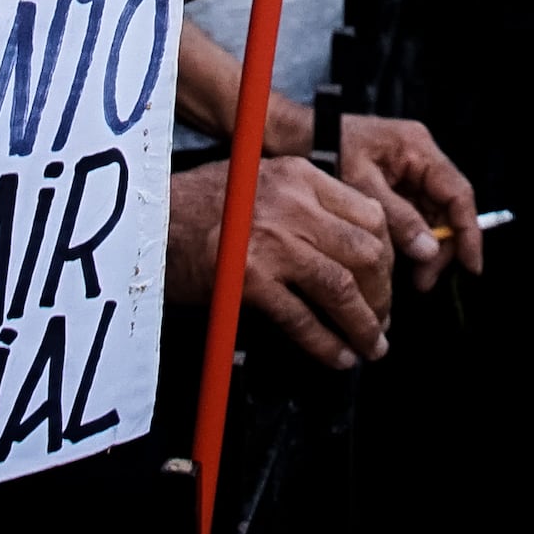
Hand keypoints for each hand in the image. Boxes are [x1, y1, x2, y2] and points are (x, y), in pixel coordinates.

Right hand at [168, 158, 393, 366]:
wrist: (146, 226)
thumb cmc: (200, 211)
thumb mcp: (262, 187)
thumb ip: (307, 207)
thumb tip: (356, 252)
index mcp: (299, 176)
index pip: (370, 215)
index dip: (387, 257)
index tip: (384, 283)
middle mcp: (291, 202)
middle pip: (365, 252)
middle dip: (381, 295)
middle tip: (380, 322)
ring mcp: (270, 239)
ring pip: (342, 287)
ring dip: (363, 324)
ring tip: (370, 347)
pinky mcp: (249, 277)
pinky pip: (303, 318)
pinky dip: (327, 343)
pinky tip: (338, 357)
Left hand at [334, 110, 483, 287]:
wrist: (297, 134)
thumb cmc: (326, 147)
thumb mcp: (361, 183)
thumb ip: (397, 217)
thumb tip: (429, 251)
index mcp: (418, 149)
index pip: (458, 193)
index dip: (469, 232)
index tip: (471, 266)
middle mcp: (421, 158)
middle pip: (448, 209)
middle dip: (441, 247)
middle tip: (424, 280)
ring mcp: (410, 172)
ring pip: (432, 216)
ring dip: (426, 247)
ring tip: (413, 278)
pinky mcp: (397, 184)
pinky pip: (414, 216)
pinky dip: (411, 239)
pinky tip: (400, 260)